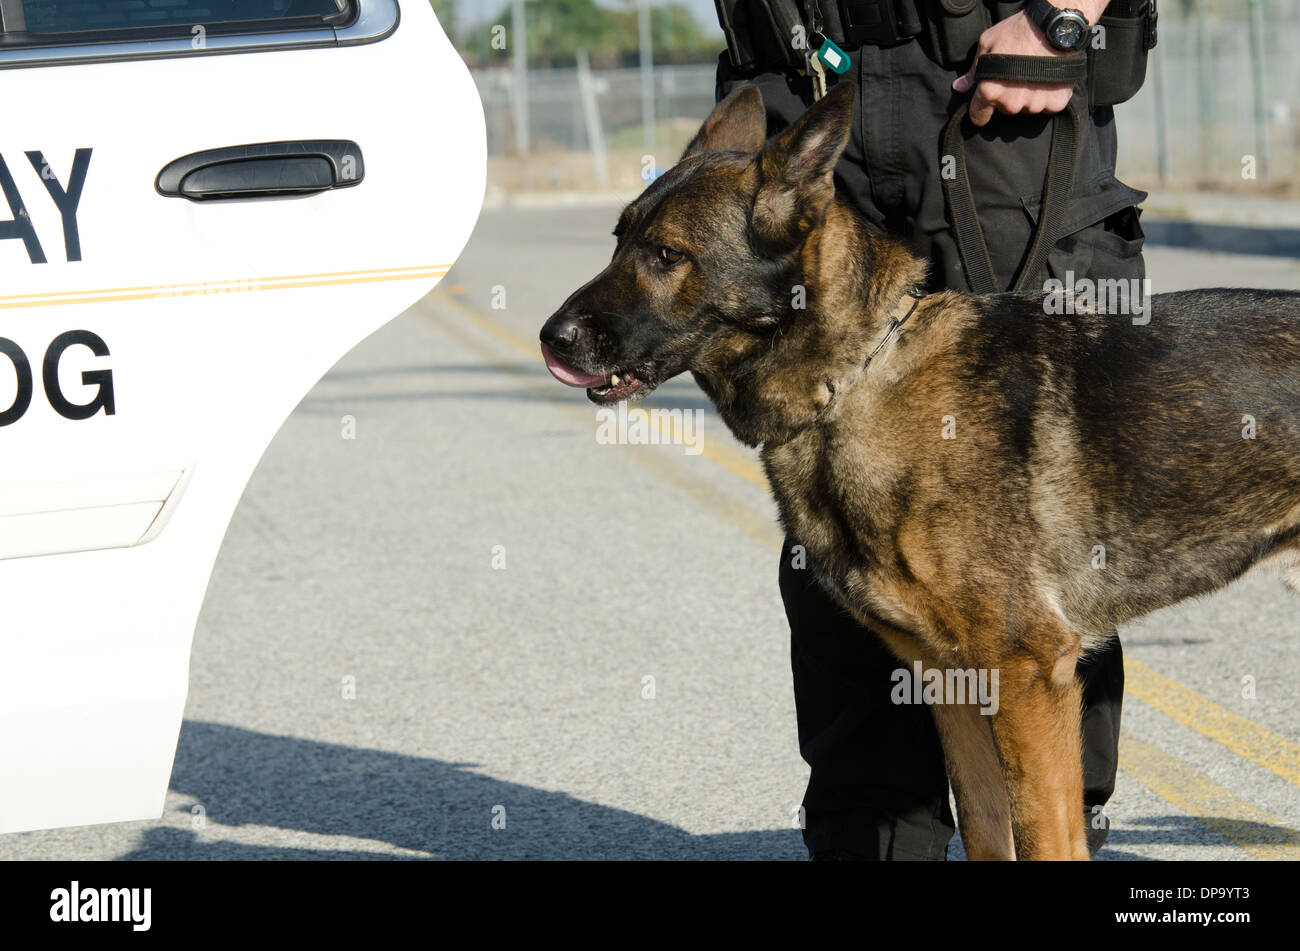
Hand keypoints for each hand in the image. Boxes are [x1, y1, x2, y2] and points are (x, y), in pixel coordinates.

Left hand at [952, 7, 1101, 126]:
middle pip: (1005, 109)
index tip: (983, 106)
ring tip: (1034, 73)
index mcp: (991, 91)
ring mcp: (1035, 105)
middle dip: (1007, 97)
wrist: (1057, 26)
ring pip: (1027, 108)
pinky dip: (1048, 96)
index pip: (978, 116)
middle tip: (1016, 75)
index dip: (979, 111)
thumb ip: (973, 71)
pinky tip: (1048, 78)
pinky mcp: (1055, 103)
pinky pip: (1048, 106)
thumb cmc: (1020, 31)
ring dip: (1028, 96)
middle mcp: (1012, 103)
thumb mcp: (988, 44)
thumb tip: (960, 87)